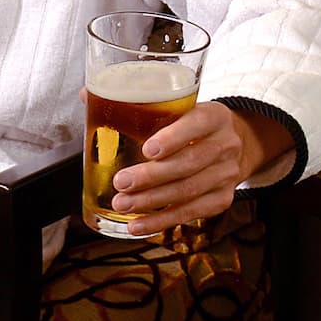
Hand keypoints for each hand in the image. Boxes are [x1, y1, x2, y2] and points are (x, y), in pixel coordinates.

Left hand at [111, 101, 284, 234]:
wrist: (233, 144)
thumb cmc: (192, 125)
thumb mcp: (178, 107)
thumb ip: (138, 104)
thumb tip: (87, 95)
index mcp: (214, 116)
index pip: (197, 124)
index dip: (173, 137)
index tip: (147, 149)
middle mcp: (225, 145)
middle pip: (189, 163)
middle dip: (152, 176)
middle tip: (121, 182)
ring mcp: (226, 174)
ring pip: (189, 191)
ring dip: (152, 201)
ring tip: (122, 205)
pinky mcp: (222, 198)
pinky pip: (191, 213)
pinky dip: (161, 221)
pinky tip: (137, 225)